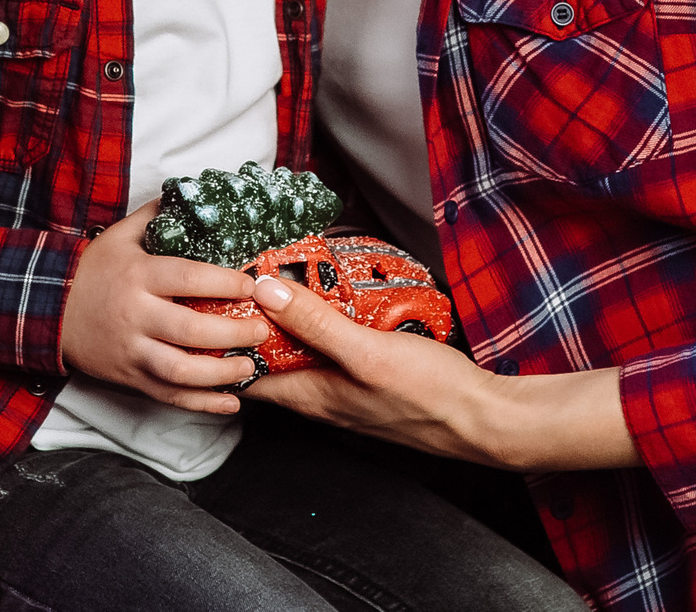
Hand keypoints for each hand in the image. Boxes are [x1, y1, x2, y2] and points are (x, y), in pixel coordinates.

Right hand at [59, 202, 265, 415]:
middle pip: (190, 329)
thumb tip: (189, 194)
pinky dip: (201, 404)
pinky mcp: (129, 376)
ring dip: (220, 373)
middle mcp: (136, 315)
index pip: (188, 278)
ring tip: (249, 367)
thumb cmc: (92, 270)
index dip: (225, 283)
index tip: (253, 285)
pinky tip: (231, 403)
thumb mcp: (119, 236)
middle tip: (261, 329)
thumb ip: (155, 217)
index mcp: (138, 276)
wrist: (48, 310)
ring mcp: (132, 350)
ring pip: (179, 370)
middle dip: (232, 332)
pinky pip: (168, 395)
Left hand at [245, 274, 641, 471]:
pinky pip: (333, 350)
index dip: (222, 344)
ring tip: (285, 278)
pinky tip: (337, 301)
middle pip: (271, 361)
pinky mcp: (369, 379)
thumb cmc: (428, 394)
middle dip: (254, 323)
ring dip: (291, 321)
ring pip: (302, 354)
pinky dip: (324, 325)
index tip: (211, 304)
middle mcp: (321, 397)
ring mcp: (345, 390)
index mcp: (310, 395)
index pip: (244, 376)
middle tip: (245, 277)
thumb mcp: (366, 351)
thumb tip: (265, 291)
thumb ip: (315, 323)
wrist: (483, 418)